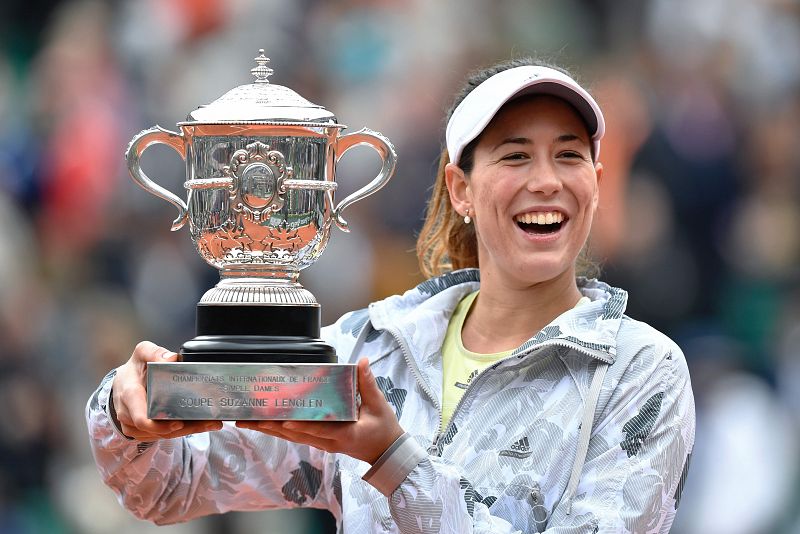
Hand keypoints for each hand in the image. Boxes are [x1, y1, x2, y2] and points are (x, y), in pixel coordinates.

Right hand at [111, 341, 222, 440]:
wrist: (122, 383)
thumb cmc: (134, 369)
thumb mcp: (141, 353)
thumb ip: (154, 352)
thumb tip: (170, 358)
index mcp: (130, 396)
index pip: (140, 418)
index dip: (159, 425)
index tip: (178, 423)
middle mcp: (130, 415)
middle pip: (158, 429)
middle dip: (185, 428)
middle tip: (208, 423)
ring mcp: (136, 427)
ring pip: (164, 435)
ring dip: (189, 431)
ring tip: (211, 424)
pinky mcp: (144, 432)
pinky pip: (164, 435)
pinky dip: (184, 431)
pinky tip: (202, 425)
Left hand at [236, 358, 404, 463]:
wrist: (387, 452)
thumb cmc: (384, 429)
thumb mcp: (379, 405)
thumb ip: (367, 383)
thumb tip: (362, 361)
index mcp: (344, 434)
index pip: (318, 429)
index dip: (300, 425)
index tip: (283, 421)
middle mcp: (329, 442)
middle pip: (295, 435)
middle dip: (271, 427)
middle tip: (248, 418)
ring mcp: (324, 444)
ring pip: (292, 438)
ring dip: (269, 430)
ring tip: (247, 422)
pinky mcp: (321, 442)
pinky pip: (297, 437)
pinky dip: (280, 431)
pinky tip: (265, 425)